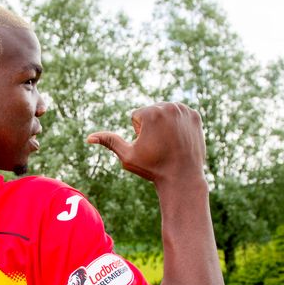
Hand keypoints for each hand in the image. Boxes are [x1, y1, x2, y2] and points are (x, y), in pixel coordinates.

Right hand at [87, 102, 205, 184]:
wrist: (182, 178)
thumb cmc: (152, 168)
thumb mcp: (127, 156)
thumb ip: (110, 142)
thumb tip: (89, 137)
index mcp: (151, 113)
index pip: (136, 117)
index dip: (139, 134)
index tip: (150, 146)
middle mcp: (168, 106)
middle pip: (151, 112)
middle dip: (152, 127)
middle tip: (161, 146)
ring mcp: (184, 110)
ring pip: (165, 113)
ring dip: (164, 125)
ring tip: (170, 143)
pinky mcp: (195, 115)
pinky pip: (179, 116)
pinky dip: (178, 125)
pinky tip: (179, 139)